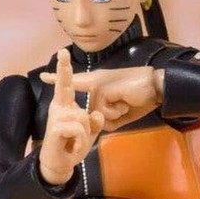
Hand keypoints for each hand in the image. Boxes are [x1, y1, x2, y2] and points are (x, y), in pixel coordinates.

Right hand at [38, 49, 104, 185]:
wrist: (59, 165)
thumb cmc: (72, 146)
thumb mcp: (89, 133)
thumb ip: (95, 121)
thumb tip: (96, 113)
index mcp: (65, 105)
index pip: (67, 84)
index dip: (64, 69)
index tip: (62, 53)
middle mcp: (58, 107)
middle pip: (68, 89)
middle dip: (67, 78)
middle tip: (65, 71)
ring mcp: (56, 117)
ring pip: (82, 117)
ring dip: (85, 134)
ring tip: (76, 142)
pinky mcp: (55, 128)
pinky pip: (78, 128)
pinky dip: (81, 141)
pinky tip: (74, 148)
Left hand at [41, 65, 165, 131]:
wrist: (155, 87)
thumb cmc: (140, 98)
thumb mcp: (120, 113)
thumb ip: (105, 118)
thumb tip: (96, 122)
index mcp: (98, 83)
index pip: (75, 82)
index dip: (59, 79)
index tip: (43, 76)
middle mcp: (95, 81)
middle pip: (88, 110)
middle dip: (103, 112)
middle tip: (117, 101)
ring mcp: (97, 84)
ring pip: (96, 114)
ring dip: (114, 114)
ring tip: (126, 101)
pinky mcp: (101, 89)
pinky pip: (103, 113)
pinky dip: (116, 112)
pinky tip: (125, 100)